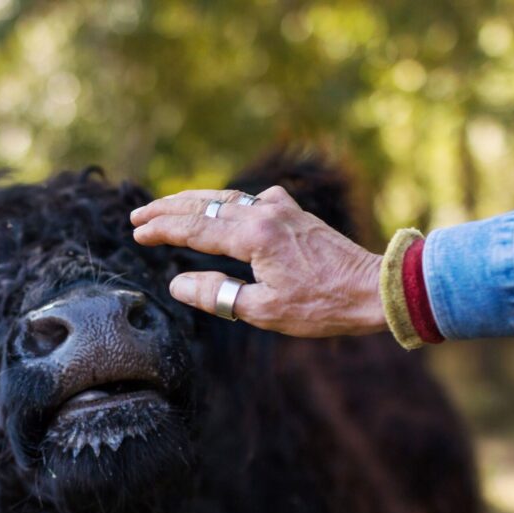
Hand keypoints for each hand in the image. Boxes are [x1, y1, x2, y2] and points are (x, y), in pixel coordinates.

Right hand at [131, 186, 386, 337]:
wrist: (375, 288)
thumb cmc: (321, 306)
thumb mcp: (263, 311)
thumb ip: (217, 295)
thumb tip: (176, 284)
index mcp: (254, 237)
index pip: (195, 229)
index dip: (162, 230)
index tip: (137, 232)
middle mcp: (265, 213)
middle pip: (204, 205)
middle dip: (168, 209)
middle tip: (138, 216)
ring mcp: (280, 208)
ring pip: (224, 199)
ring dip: (191, 204)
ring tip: (165, 209)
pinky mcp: (293, 212)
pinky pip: (247, 202)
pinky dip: (222, 205)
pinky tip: (217, 211)